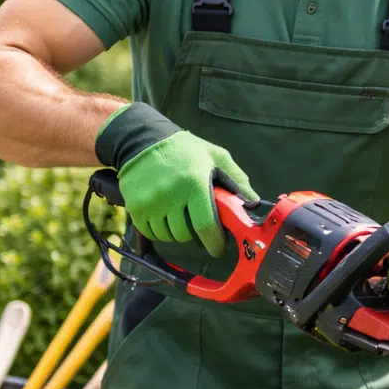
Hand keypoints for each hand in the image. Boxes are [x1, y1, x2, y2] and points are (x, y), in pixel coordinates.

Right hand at [96, 104, 257, 257]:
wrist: (144, 140)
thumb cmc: (187, 150)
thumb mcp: (217, 158)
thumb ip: (238, 181)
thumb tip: (254, 205)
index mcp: (194, 184)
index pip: (206, 225)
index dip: (214, 243)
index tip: (219, 248)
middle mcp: (170, 196)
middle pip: (186, 234)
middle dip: (198, 236)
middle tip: (202, 227)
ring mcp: (149, 203)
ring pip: (169, 236)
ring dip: (179, 234)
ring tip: (183, 218)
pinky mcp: (134, 207)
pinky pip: (151, 233)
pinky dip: (161, 231)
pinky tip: (167, 218)